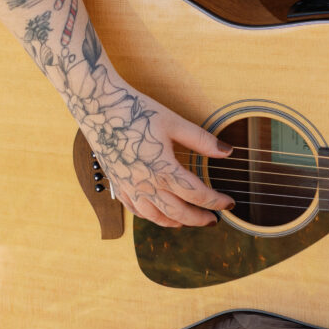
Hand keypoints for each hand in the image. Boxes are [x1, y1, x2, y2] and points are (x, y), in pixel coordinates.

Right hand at [75, 74, 233, 228]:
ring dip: (175, 222)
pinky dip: (151, 217)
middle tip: (213, 220)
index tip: (229, 204)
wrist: (99, 106)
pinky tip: (157, 213)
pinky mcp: (117, 183)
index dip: (216, 202)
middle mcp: (146, 185)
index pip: (197, 195)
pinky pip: (136, 211)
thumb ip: (202, 140)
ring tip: (188, 221)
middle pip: (179, 213)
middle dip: (199, 219)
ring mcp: (129, 187)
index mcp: (164, 170)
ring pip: (156, 217)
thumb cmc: (136, 111)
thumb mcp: (174, 122)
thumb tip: (228, 151)